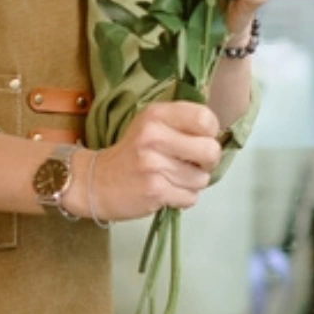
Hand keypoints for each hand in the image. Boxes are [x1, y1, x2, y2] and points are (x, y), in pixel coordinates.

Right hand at [77, 101, 221, 221]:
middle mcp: (154, 136)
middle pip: (210, 150)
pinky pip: (190, 197)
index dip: (209, 133)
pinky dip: (182, 198)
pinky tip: (165, 190)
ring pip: (202, 178)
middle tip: (190, 163)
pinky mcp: (155, 190)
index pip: (205, 118)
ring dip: (191, 183)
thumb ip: (180, 122)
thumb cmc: (131, 154)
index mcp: (155, 115)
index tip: (197, 140)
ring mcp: (153, 164)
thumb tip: (218, 132)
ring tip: (171, 178)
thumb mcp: (149, 125)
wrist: (96, 182)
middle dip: (206, 162)